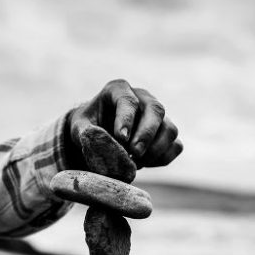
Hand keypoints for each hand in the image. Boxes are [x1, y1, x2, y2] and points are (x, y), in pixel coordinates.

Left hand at [67, 79, 182, 174]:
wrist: (99, 135)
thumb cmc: (88, 127)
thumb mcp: (79, 127)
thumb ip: (85, 132)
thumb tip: (96, 141)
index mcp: (119, 90)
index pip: (128, 100)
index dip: (126, 119)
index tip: (121, 138)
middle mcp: (143, 98)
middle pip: (156, 110)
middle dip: (146, 134)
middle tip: (134, 154)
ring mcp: (157, 116)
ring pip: (170, 129)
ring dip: (156, 150)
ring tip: (135, 163)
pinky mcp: (166, 134)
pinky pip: (176, 146)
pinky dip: (163, 158)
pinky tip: (144, 164)